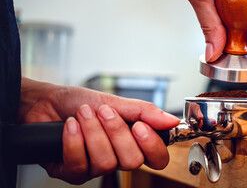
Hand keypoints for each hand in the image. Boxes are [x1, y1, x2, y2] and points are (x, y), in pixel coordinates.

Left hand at [19, 77, 179, 184]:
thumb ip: (144, 112)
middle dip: (116, 132)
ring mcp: (95, 168)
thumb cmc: (80, 101)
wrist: (46, 101)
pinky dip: (74, 141)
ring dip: (93, 132)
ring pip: (106, 163)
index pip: (157, 158)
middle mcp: (116, 157)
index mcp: (132, 141)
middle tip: (103, 112)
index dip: (152, 146)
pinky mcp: (73, 173)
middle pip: (133, 162)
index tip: (139, 126)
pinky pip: (80, 166)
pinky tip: (70, 126)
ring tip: (83, 114)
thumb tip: (172, 120)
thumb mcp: (115, 101)